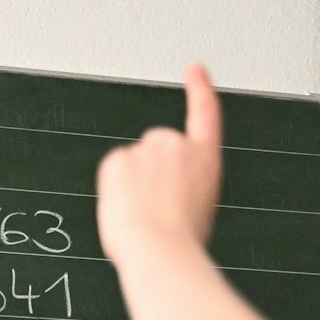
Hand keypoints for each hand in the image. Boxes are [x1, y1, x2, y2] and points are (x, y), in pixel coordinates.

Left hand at [96, 64, 223, 267]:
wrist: (160, 249)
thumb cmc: (181, 241)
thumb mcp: (199, 209)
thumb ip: (183, 187)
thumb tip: (159, 195)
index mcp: (205, 160)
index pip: (205, 113)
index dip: (200, 89)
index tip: (195, 70)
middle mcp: (177, 145)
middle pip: (156, 153)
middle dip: (152, 177)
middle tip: (157, 210)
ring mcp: (146, 149)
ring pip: (133, 167)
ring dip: (134, 188)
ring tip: (145, 217)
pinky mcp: (118, 158)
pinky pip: (113, 174)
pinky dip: (115, 193)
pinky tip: (128, 211)